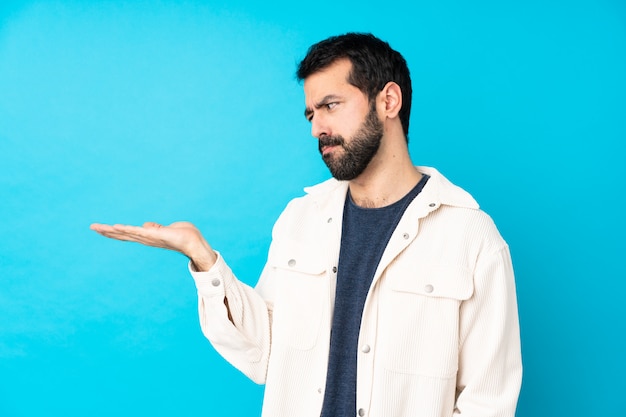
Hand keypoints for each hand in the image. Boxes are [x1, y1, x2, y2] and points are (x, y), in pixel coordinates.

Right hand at [90, 221, 216, 270]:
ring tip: (99, 227)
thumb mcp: (167, 229)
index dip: (115, 231)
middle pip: (123, 234)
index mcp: (148, 237)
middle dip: (107, 232)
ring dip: (112, 230)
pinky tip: (116, 227)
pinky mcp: (154, 235)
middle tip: (92, 227)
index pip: (128, 233)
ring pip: (127, 233)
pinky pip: (138, 232)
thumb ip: (155, 228)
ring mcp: (149, 238)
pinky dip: (127, 229)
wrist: (194, 243)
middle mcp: (146, 239)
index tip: (102, 228)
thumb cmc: (184, 236)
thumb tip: (145, 225)